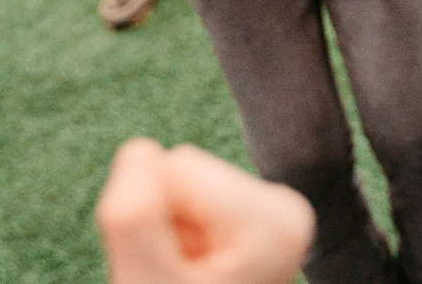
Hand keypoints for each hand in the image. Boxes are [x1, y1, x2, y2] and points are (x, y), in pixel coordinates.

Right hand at [97, 139, 312, 283]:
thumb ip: (133, 211)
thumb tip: (141, 151)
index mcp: (277, 222)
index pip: (175, 168)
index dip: (155, 221)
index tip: (177, 275)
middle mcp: (288, 212)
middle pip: (181, 171)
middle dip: (162, 225)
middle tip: (178, 280)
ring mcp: (275, 217)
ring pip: (179, 184)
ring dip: (167, 233)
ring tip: (185, 280)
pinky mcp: (256, 222)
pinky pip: (188, 200)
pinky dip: (177, 238)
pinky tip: (194, 276)